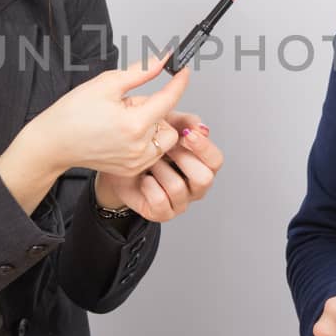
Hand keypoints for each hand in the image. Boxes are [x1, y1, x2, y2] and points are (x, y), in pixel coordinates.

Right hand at [28, 53, 191, 176]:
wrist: (54, 142)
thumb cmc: (73, 112)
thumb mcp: (107, 83)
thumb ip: (141, 71)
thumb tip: (164, 60)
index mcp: (134, 124)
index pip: (169, 99)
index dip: (178, 82)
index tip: (182, 70)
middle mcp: (139, 148)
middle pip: (168, 120)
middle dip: (155, 108)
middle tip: (128, 104)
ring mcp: (136, 162)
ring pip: (164, 138)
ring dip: (152, 125)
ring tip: (125, 120)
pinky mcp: (132, 170)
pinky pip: (154, 151)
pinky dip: (146, 139)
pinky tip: (124, 134)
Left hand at [95, 112, 223, 221]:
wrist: (119, 165)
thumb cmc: (146, 146)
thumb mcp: (165, 126)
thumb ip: (184, 122)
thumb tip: (200, 128)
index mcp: (202, 165)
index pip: (216, 160)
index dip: (203, 147)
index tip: (186, 134)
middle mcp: (196, 186)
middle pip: (204, 178)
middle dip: (181, 159)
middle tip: (165, 148)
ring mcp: (181, 202)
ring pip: (177, 188)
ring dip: (159, 169)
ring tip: (149, 162)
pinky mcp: (163, 214)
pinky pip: (160, 201)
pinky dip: (148, 186)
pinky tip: (143, 178)